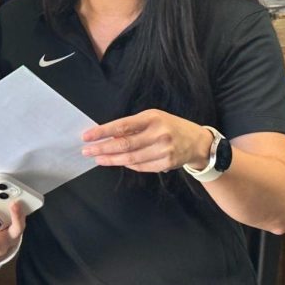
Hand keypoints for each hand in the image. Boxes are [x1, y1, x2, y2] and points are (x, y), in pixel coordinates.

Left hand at [81, 110, 212, 172]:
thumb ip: (133, 127)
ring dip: (111, 159)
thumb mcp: (153, 118)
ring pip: (130, 158)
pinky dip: (127, 164)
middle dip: (102, 148)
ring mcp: (163, 150)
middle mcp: (159, 133)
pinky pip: (140, 166)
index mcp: (153, 118)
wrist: (197, 141)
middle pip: (124, 144)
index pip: (122, 126)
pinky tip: (117, 162)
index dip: (102, 132)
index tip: (87, 136)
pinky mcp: (166, 163)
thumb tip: (109, 137)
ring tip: (98, 158)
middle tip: (87, 151)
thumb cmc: (170, 126)